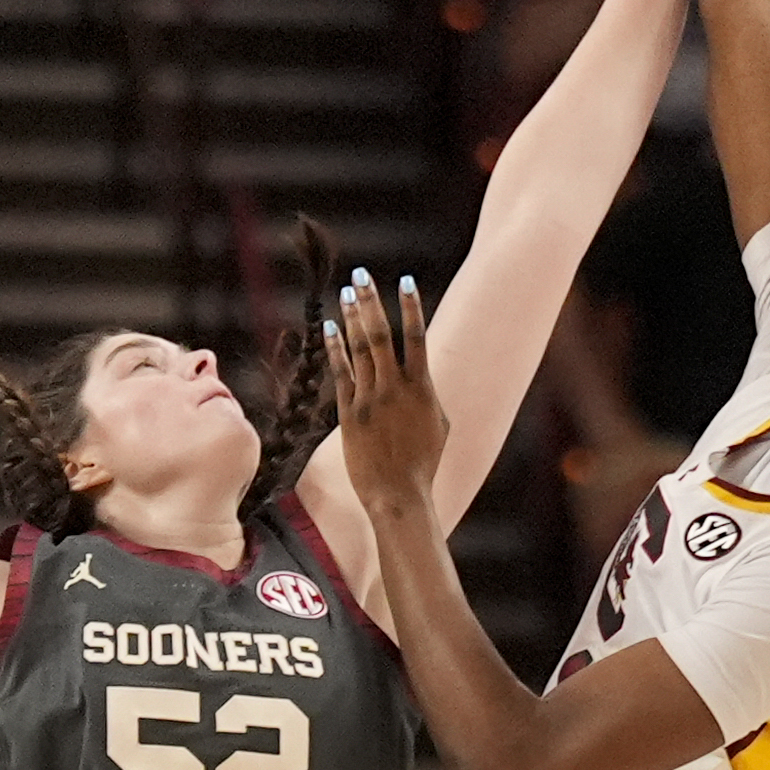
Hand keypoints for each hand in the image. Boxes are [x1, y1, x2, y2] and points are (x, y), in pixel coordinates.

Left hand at [331, 275, 447, 513]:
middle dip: (371, 301)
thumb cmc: (424, 462)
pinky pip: (341, 373)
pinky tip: (329, 327)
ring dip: (352, 318)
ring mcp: (370, 399)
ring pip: (358, 349)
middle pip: (380, 334)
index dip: (410, 306)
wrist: (398, 494)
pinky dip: (335, 349)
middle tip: (361, 274)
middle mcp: (395, 388)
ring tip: (347, 292)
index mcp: (423, 388)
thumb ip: (428, 394)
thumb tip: (423, 374)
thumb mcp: (439, 424)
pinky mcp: (349, 413)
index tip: (404, 280)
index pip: (416, 337)